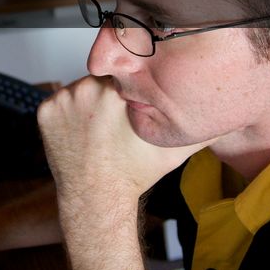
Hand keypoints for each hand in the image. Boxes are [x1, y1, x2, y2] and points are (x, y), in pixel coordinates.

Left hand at [37, 75, 196, 211]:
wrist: (97, 199)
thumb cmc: (132, 174)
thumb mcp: (174, 148)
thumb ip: (201, 125)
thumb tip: (224, 112)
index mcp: (115, 91)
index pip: (126, 70)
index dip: (132, 85)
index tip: (133, 101)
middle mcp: (85, 90)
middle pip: (103, 77)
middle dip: (111, 92)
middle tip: (117, 119)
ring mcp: (62, 100)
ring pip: (81, 87)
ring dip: (89, 101)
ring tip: (99, 128)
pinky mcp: (45, 111)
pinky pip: (59, 101)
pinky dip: (68, 113)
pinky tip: (81, 132)